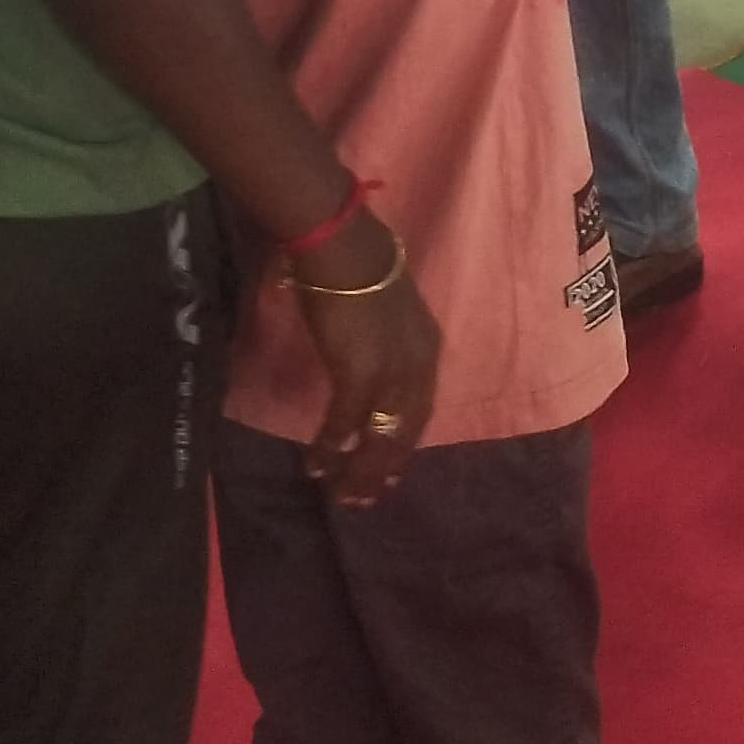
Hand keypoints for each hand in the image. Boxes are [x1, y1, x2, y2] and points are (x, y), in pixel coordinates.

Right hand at [291, 212, 441, 505]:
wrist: (342, 244)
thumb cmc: (358, 263)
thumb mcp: (386, 307)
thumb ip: (384, 336)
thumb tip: (365, 351)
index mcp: (427, 347)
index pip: (420, 409)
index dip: (406, 443)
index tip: (393, 471)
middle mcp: (417, 365)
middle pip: (404, 430)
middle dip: (383, 467)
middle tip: (363, 499)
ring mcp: (391, 372)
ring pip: (378, 436)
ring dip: (358, 470)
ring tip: (340, 496)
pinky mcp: (359, 373)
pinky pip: (345, 423)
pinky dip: (330, 447)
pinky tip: (316, 466)